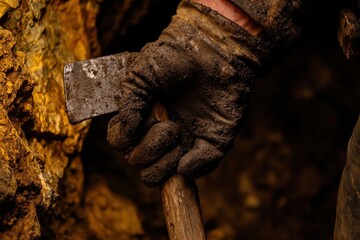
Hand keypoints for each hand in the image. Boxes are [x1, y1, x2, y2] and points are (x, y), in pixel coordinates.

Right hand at [107, 0, 297, 185]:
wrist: (213, 48)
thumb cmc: (173, 56)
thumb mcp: (140, 74)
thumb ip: (128, 104)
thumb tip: (125, 134)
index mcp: (143, 117)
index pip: (123, 145)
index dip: (124, 141)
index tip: (137, 123)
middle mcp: (161, 132)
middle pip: (141, 165)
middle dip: (147, 151)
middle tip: (165, 124)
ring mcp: (186, 140)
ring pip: (165, 175)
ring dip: (165, 163)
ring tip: (176, 133)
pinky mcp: (211, 142)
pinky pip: (201, 168)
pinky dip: (193, 168)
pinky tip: (187, 159)